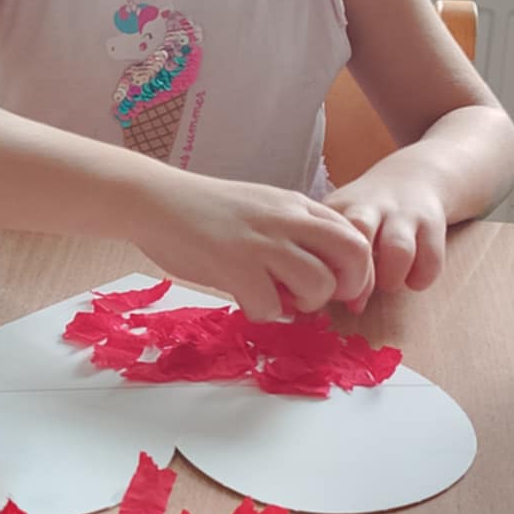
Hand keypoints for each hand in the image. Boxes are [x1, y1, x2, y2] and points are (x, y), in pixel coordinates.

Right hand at [129, 173, 374, 321]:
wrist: (154, 200)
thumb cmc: (204, 211)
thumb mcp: (261, 209)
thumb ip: (293, 233)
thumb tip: (319, 278)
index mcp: (296, 205)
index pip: (354, 235)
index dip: (358, 272)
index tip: (343, 292)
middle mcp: (287, 219)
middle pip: (354, 255)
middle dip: (348, 287)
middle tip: (320, 299)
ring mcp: (262, 242)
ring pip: (319, 285)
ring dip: (304, 304)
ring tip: (277, 297)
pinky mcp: (235, 265)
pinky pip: (272, 307)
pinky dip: (263, 313)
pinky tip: (244, 299)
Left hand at [326, 163, 447, 313]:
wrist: (411, 177)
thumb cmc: (365, 214)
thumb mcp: (339, 222)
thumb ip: (327, 259)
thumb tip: (323, 308)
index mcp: (337, 208)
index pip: (325, 241)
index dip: (330, 274)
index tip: (334, 290)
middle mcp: (369, 206)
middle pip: (359, 233)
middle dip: (361, 275)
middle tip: (360, 294)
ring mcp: (402, 213)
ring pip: (398, 249)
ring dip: (392, 279)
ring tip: (389, 284)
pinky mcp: (432, 223)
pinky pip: (430, 259)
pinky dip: (421, 278)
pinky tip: (412, 280)